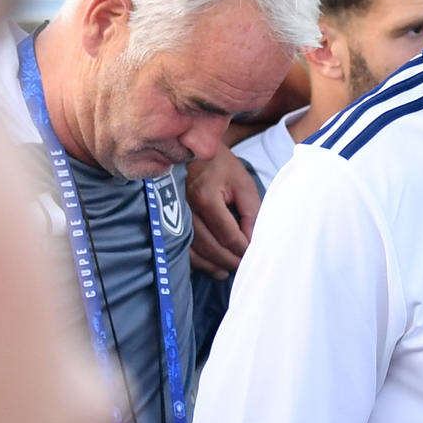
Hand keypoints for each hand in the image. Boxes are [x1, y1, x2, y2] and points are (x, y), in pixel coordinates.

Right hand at [185, 147, 260, 276]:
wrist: (191, 150)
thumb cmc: (220, 166)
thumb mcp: (242, 183)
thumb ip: (250, 212)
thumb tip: (252, 240)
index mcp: (206, 197)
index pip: (228, 234)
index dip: (242, 249)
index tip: (253, 255)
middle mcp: (186, 209)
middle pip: (210, 247)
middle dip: (229, 261)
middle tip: (243, 268)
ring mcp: (174, 215)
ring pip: (193, 251)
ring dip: (212, 265)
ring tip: (226, 272)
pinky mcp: (168, 219)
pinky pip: (181, 247)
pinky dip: (196, 260)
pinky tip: (209, 265)